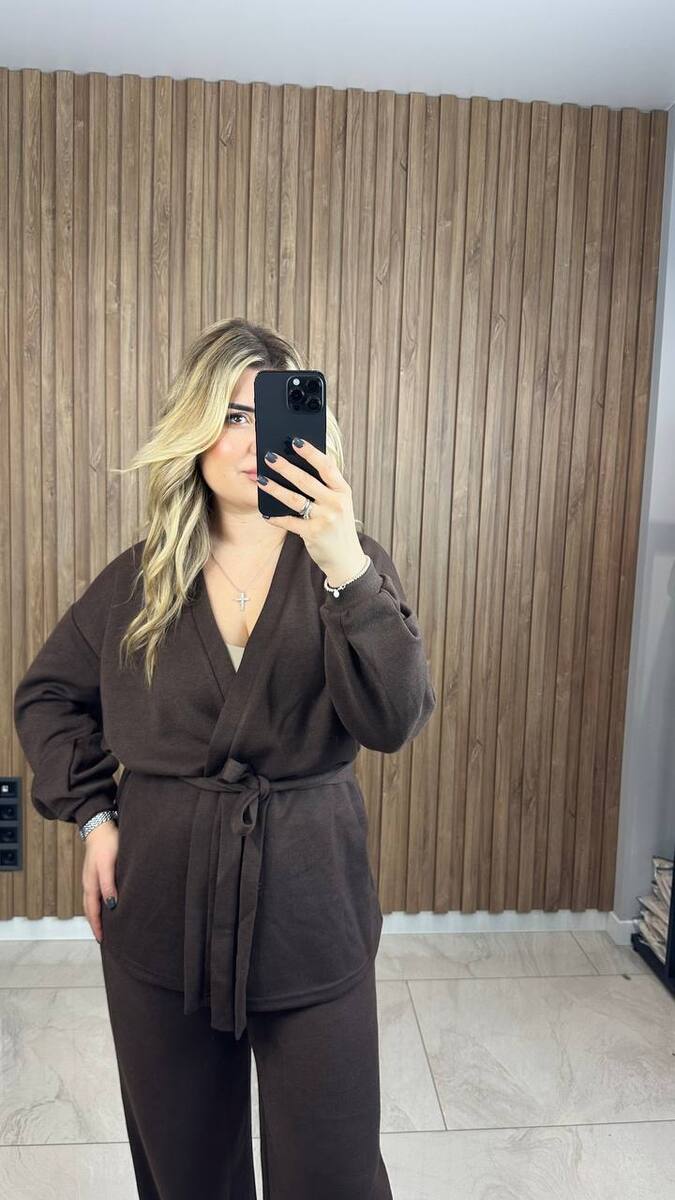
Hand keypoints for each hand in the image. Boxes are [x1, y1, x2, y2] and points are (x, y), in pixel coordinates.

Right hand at [81, 821, 118, 944]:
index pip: (93, 911)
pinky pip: (94, 895)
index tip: (102, 939)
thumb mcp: (108, 864)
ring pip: (91, 903)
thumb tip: (111, 904)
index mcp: (91, 884)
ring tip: (103, 927)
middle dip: (95, 925)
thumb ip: (108, 884)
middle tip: (102, 939)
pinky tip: (105, 906)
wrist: (100, 826)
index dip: (97, 926)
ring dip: (96, 916)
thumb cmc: (107, 843)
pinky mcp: (95, 873)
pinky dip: (97, 905)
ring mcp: (90, 879)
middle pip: (90, 910)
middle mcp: (89, 884)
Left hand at [257, 439, 366, 583]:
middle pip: (306, 480)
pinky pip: (290, 522)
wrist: (346, 558)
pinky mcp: (313, 534)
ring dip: (275, 489)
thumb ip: (327, 485)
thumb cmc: (338, 525)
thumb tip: (305, 462)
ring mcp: (325, 519)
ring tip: (261, 480)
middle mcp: (336, 503)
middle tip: (269, 456)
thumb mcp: (339, 503)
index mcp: (343, 491)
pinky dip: (276, 517)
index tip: (295, 441)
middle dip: (285, 467)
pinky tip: (266, 513)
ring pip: (295, 499)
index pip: (326, 466)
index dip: (311, 452)